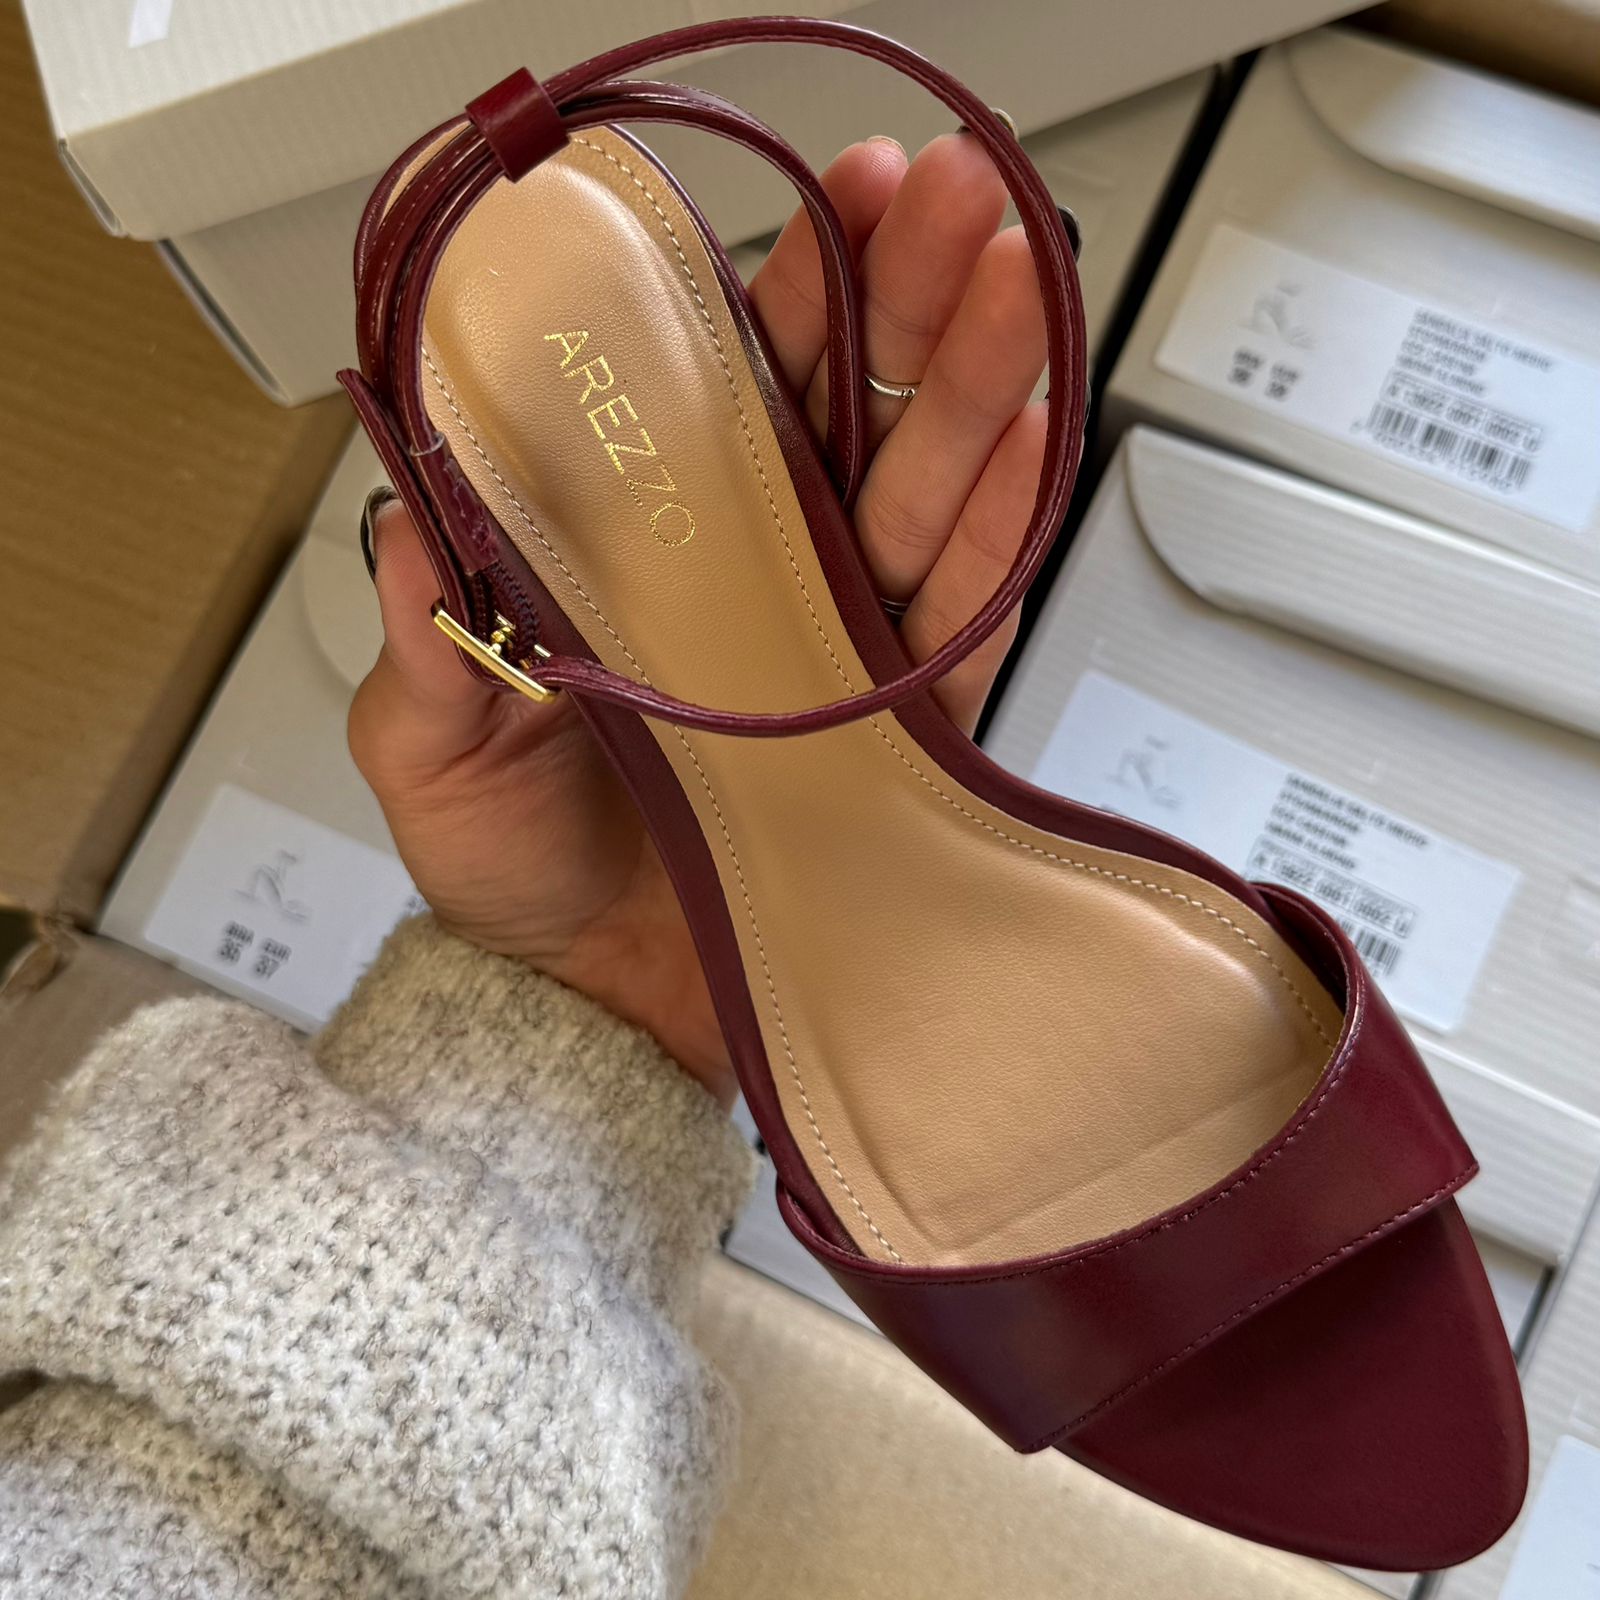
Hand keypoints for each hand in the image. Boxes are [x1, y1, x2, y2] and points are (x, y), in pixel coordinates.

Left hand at [350, 132, 1047, 1106]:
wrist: (595, 1016)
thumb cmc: (510, 879)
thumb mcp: (427, 743)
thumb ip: (421, 624)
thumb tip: (411, 503)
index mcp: (640, 556)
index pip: (719, 394)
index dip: (778, 293)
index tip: (826, 203)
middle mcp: (747, 582)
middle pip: (842, 412)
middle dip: (900, 293)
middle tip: (950, 195)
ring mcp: (833, 645)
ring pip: (919, 485)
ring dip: (969, 376)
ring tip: (1011, 271)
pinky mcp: (898, 726)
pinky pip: (964, 612)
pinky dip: (1001, 527)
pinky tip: (1031, 431)